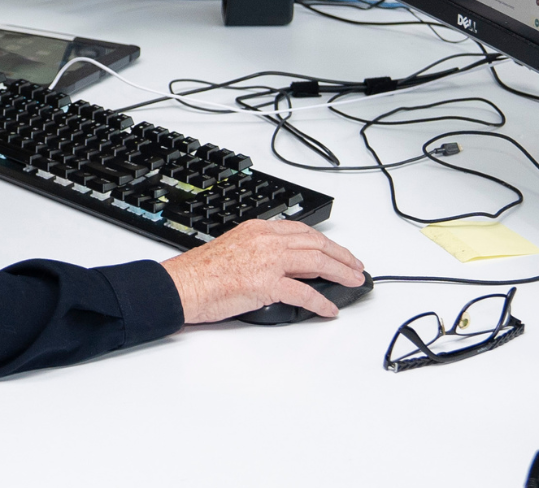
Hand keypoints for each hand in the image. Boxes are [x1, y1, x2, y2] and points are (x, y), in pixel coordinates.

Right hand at [160, 219, 364, 324]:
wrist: (183, 285)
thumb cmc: (200, 273)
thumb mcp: (235, 249)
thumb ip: (261, 253)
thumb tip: (285, 270)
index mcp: (258, 229)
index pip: (302, 231)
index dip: (326, 243)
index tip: (338, 252)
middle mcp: (266, 240)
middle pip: (316, 244)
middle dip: (341, 256)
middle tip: (356, 267)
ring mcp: (267, 261)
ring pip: (317, 263)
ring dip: (340, 273)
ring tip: (353, 282)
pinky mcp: (266, 284)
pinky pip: (303, 293)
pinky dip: (320, 302)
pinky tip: (329, 309)